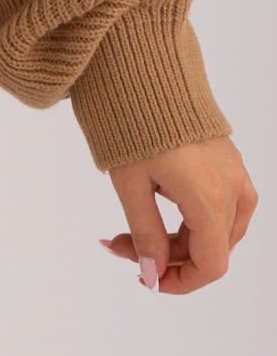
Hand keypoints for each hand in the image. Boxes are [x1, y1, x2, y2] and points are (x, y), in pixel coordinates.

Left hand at [99, 134, 256, 293]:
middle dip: (165, 257)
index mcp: (209, 197)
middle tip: (118, 243)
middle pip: (210, 249)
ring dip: (176, 240)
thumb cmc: (134, 124)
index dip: (180, 282)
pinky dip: (190, 219)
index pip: (211, 265)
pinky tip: (157, 208)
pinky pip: (221, 208)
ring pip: (216, 231)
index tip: (145, 278)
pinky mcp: (231, 164)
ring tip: (130, 229)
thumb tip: (151, 275)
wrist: (147, 73)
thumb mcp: (130, 186)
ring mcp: (236, 175)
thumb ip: (145, 235)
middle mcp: (232, 189)